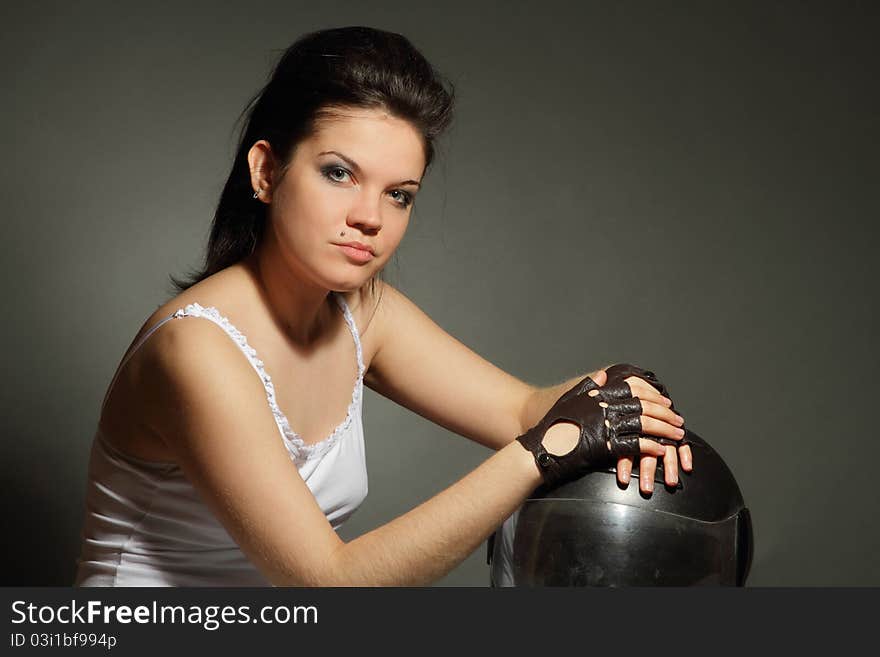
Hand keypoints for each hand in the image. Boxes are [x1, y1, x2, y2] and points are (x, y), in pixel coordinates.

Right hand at [516, 368, 686, 489]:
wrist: (542, 447)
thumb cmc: (553, 424)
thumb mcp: (570, 398)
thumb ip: (588, 386)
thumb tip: (603, 375)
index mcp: (599, 395)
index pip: (634, 390)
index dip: (654, 395)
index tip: (666, 402)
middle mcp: (605, 407)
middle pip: (644, 407)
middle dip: (666, 414)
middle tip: (679, 421)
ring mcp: (607, 426)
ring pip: (644, 425)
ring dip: (664, 430)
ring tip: (677, 437)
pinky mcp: (606, 446)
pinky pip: (635, 445)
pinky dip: (651, 447)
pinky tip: (662, 450)